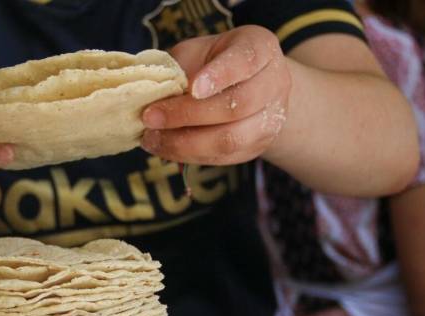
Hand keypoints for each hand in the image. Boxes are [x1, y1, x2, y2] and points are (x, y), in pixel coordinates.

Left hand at [141, 25, 290, 164]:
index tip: (193, 88)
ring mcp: (268, 120)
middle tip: (151, 117)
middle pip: (236, 106)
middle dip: (188, 115)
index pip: (244, 61)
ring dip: (185, 143)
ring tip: (152, 139)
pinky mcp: (254, 148)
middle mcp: (273, 84)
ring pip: (230, 139)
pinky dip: (187, 155)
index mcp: (261, 49)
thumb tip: (151, 95)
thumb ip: (179, 68)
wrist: (247, 87)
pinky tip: (164, 148)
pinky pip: (220, 157)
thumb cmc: (213, 64)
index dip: (219, 76)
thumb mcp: (197, 53)